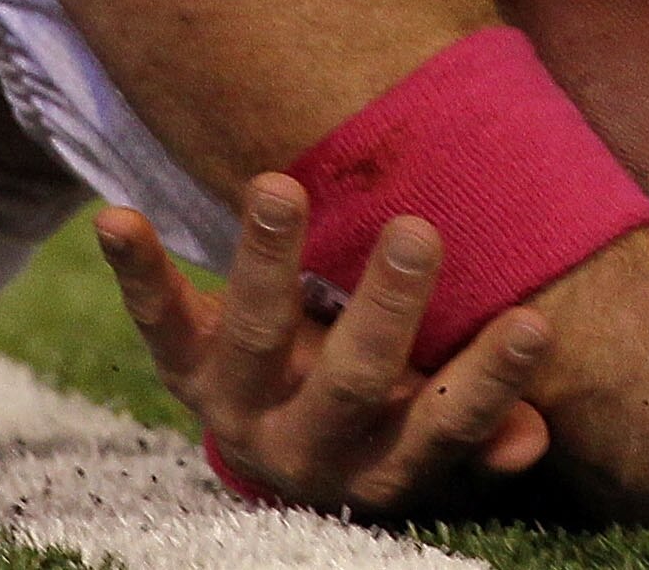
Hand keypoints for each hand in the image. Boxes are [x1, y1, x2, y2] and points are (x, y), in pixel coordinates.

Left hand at [102, 177, 553, 517]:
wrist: (275, 442)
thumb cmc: (380, 412)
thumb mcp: (426, 424)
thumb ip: (475, 422)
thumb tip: (529, 440)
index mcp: (382, 460)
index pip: (443, 426)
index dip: (486, 384)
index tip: (534, 323)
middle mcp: (306, 444)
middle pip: (352, 382)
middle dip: (384, 309)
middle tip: (417, 232)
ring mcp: (237, 405)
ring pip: (253, 338)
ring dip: (265, 263)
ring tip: (277, 187)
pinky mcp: (181, 368)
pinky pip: (157, 319)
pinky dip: (137, 269)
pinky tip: (115, 218)